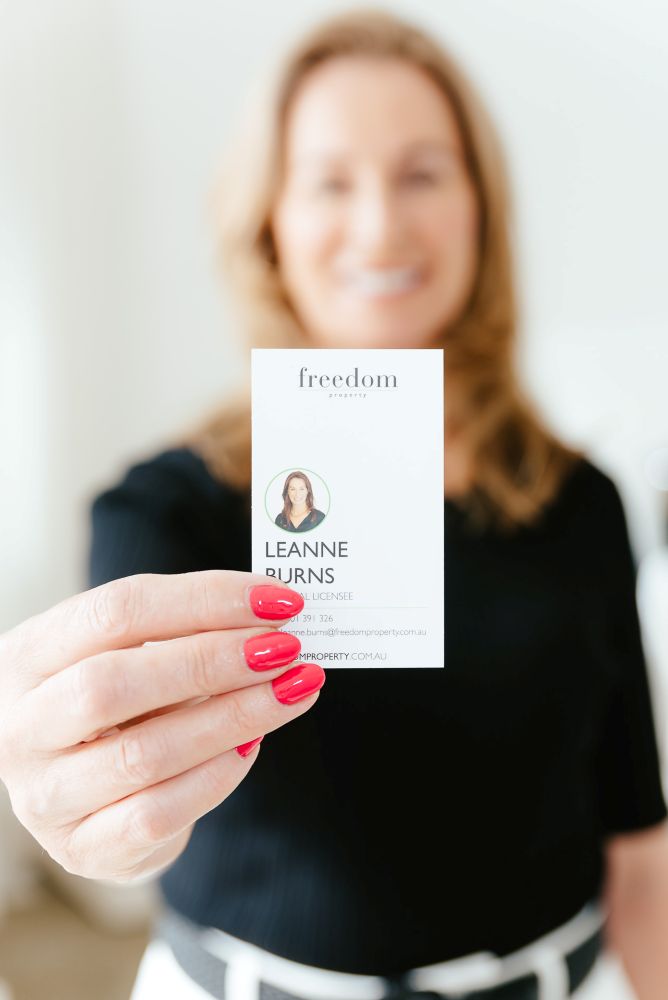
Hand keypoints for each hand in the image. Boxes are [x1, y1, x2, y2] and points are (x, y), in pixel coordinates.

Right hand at [0, 571, 322, 882]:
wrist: (88, 792)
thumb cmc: (120, 704)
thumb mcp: (129, 653)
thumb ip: (186, 630)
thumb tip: (273, 612)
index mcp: (28, 655)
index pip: (115, 611)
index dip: (203, 600)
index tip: (277, 599)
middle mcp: (22, 726)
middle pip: (115, 682)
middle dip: (214, 660)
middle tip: (285, 648)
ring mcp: (44, 795)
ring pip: (144, 754)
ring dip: (234, 717)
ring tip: (293, 690)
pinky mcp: (83, 847)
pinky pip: (159, 812)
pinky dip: (218, 774)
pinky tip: (254, 745)